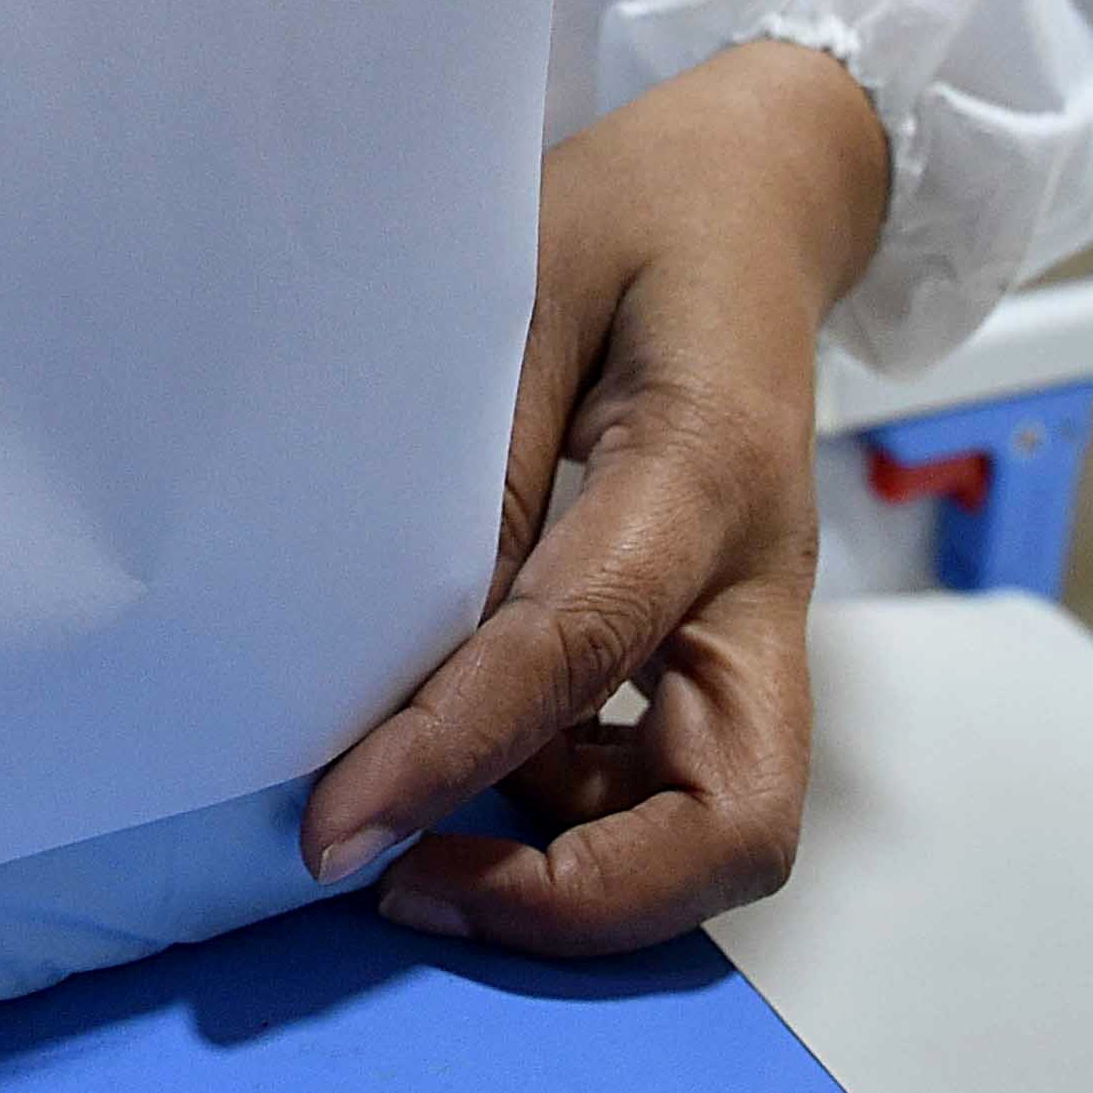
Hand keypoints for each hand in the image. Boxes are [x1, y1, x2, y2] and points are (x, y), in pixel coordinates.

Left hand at [299, 40, 887, 955]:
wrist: (753, 194)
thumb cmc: (632, 220)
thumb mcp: (521, 292)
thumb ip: (472, 464)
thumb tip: (392, 645)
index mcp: (705, 470)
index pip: (578, 652)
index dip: (451, 755)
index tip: (334, 828)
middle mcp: (758, 579)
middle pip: (733, 818)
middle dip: (582, 897)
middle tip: (410, 884)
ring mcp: (757, 623)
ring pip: (718, 825)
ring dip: (578, 870)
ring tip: (418, 833)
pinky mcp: (728, 642)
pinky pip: (677, 783)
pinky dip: (579, 818)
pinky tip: (473, 769)